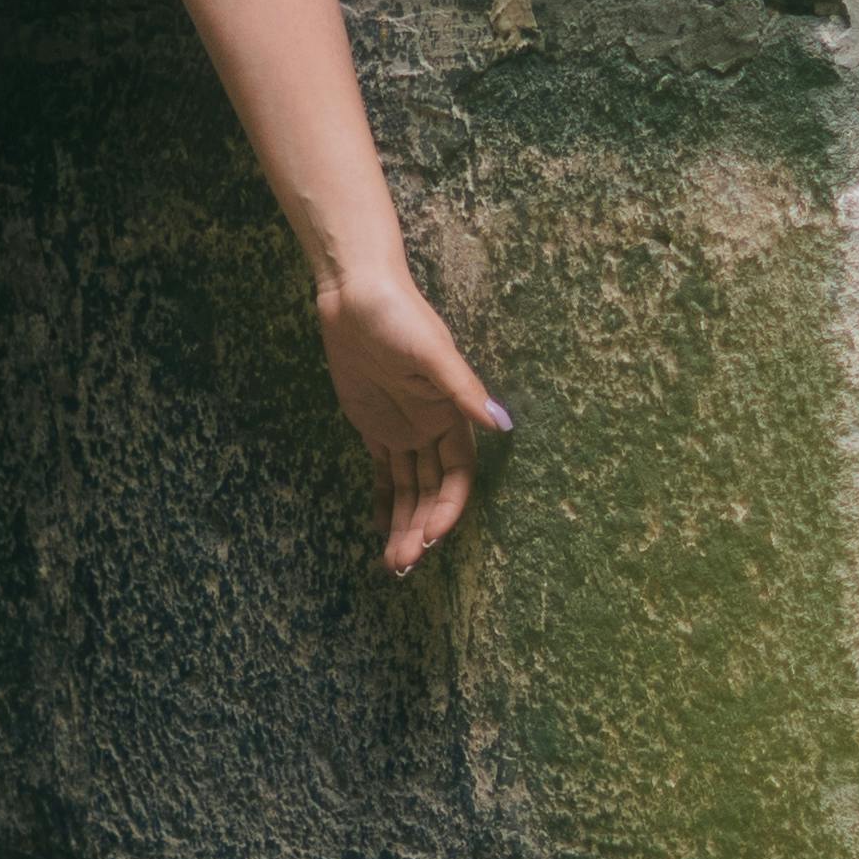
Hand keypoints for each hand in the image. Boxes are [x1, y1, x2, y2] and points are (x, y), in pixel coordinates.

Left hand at [315, 269, 508, 577]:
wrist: (355, 294)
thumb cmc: (399, 316)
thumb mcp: (433, 354)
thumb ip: (464, 390)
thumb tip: (503, 424)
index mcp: (450, 414)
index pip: (456, 475)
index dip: (447, 508)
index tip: (432, 537)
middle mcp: (430, 427)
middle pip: (430, 491)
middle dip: (420, 528)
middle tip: (403, 564)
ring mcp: (402, 429)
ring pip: (407, 489)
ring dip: (402, 524)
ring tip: (391, 562)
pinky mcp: (373, 425)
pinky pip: (381, 473)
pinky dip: (382, 501)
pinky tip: (379, 529)